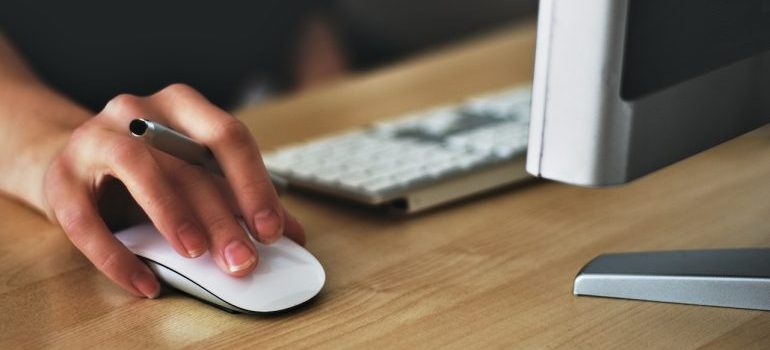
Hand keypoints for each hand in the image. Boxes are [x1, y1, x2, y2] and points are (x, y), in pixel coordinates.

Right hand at [43, 84, 304, 297]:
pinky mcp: (59, 178)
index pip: (228, 136)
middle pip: (187, 162)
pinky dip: (117, 256)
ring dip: (172, 214)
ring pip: (137, 168)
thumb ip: (239, 199)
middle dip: (221, 216)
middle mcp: (138, 111)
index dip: (253, 184)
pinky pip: (85, 219)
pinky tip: (145, 283)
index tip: (272, 229)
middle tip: (243, 259)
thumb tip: (293, 234)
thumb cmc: (148, 169)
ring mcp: (94, 139)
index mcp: (182, 106)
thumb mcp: (196, 175)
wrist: (73, 162)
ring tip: (196, 254)